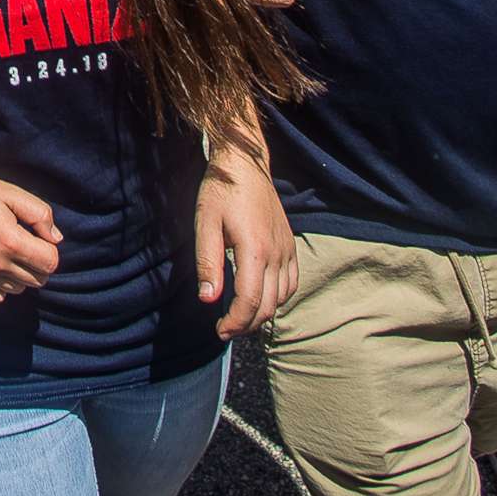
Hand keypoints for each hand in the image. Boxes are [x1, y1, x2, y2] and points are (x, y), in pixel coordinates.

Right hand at [0, 165, 60, 300]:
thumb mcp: (12, 193)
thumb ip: (40, 215)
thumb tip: (55, 239)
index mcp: (11, 241)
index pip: (50, 263)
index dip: (50, 249)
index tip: (39, 236)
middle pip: (38, 279)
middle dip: (39, 263)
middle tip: (26, 242)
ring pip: (19, 289)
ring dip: (21, 274)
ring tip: (10, 251)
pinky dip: (3, 285)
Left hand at [194, 145, 293, 337]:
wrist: (246, 164)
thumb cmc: (220, 191)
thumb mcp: (205, 224)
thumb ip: (208, 263)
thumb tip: (209, 300)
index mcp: (255, 249)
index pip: (250, 301)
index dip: (235, 323)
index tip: (219, 331)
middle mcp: (277, 252)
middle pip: (268, 306)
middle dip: (246, 324)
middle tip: (225, 330)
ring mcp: (287, 248)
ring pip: (282, 297)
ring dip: (262, 314)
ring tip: (239, 317)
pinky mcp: (290, 244)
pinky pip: (291, 282)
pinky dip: (278, 297)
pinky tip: (261, 297)